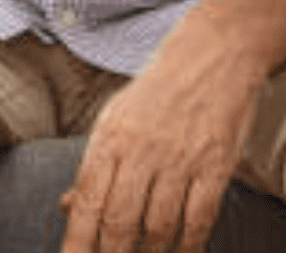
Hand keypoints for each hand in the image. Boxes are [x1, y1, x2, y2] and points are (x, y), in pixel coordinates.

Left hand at [59, 15, 266, 252]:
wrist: (215, 52)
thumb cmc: (160, 90)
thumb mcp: (116, 118)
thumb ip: (95, 165)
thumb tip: (69, 207)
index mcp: (111, 138)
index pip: (87, 204)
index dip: (78, 245)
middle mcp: (142, 149)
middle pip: (119, 222)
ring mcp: (181, 157)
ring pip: (158, 226)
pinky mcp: (216, 163)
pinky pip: (199, 218)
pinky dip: (189, 245)